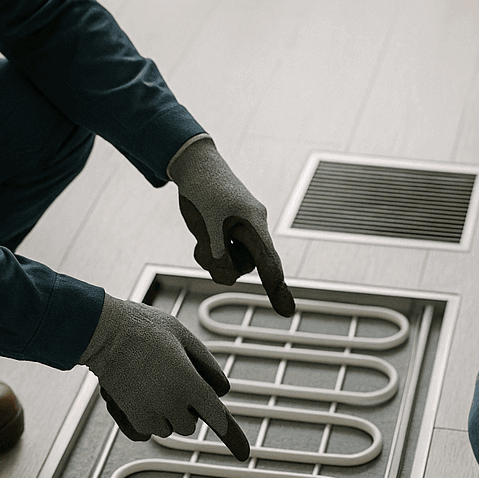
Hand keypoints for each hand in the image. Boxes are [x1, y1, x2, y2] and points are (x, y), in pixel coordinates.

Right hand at [82, 296, 250, 460]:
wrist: (104, 333)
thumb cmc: (143, 328)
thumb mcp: (184, 336)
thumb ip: (206, 363)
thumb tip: (221, 388)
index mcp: (188, 383)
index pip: (216, 416)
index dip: (229, 432)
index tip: (241, 451)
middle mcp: (171, 404)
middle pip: (190, 425)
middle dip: (187, 410)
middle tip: (174, 382)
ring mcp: (150, 414)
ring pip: (170, 429)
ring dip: (168, 414)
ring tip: (153, 382)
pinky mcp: (131, 418)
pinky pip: (150, 429)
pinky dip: (150, 418)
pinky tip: (141, 393)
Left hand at [170, 139, 295, 316]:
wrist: (191, 165)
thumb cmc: (202, 186)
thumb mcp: (206, 220)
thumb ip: (216, 249)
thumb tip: (225, 275)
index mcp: (254, 222)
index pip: (268, 260)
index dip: (277, 287)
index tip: (287, 312)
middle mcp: (251, 229)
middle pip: (246, 266)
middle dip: (222, 265)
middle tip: (201, 247)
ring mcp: (239, 232)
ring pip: (232, 265)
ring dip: (213, 260)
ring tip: (199, 241)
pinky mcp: (227, 233)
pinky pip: (222, 257)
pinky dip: (209, 256)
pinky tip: (199, 242)